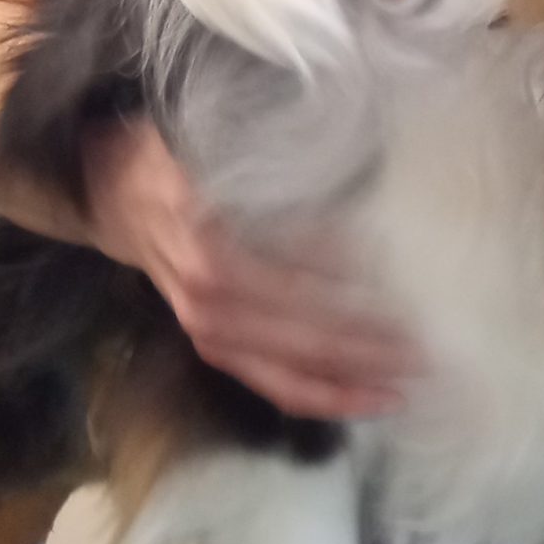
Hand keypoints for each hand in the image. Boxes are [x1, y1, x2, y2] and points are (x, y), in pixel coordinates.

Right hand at [84, 120, 419, 419]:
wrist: (112, 195)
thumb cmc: (174, 157)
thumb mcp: (216, 146)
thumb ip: (274, 173)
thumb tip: (359, 194)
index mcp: (211, 240)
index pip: (299, 272)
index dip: (359, 282)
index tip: (412, 282)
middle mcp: (209, 295)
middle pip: (303, 332)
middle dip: (371, 342)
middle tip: (431, 341)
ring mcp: (208, 329)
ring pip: (292, 369)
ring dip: (356, 375)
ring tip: (413, 375)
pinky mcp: (212, 349)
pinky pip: (272, 385)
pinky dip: (323, 394)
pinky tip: (369, 396)